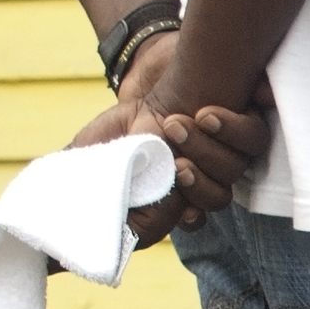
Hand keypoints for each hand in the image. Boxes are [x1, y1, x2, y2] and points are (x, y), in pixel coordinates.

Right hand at [64, 32, 270, 247]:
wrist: (147, 72)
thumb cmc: (119, 124)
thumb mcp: (91, 156)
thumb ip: (83, 188)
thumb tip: (57, 236)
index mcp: (171, 197)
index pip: (187, 220)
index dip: (183, 218)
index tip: (179, 212)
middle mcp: (202, 181)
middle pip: (214, 200)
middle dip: (195, 184)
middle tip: (176, 162)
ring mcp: (224, 156)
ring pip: (233, 171)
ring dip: (207, 152)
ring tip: (177, 124)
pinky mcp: (241, 126)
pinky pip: (252, 138)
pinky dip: (232, 128)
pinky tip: (207, 116)